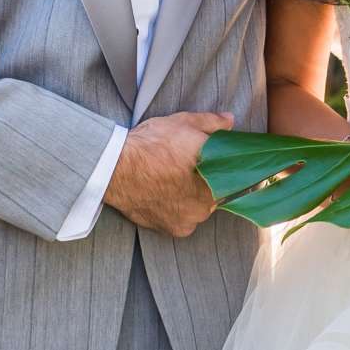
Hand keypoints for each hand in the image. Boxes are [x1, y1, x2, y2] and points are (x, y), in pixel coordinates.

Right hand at [105, 111, 233, 237]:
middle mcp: (211, 202)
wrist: (117, 168)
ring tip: (171, 181)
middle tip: (185, 168)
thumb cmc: (152, 143)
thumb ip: (211, 123)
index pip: (232, 175)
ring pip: (200, 208)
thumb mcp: (183, 123)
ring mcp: (194, 218)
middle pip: (215, 192)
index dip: (221, 168)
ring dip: (191, 198)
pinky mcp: (176, 229)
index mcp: (219, 176)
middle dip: (205, 182)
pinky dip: (177, 211)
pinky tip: (164, 196)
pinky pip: (184, 221)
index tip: (208, 162)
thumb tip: (229, 120)